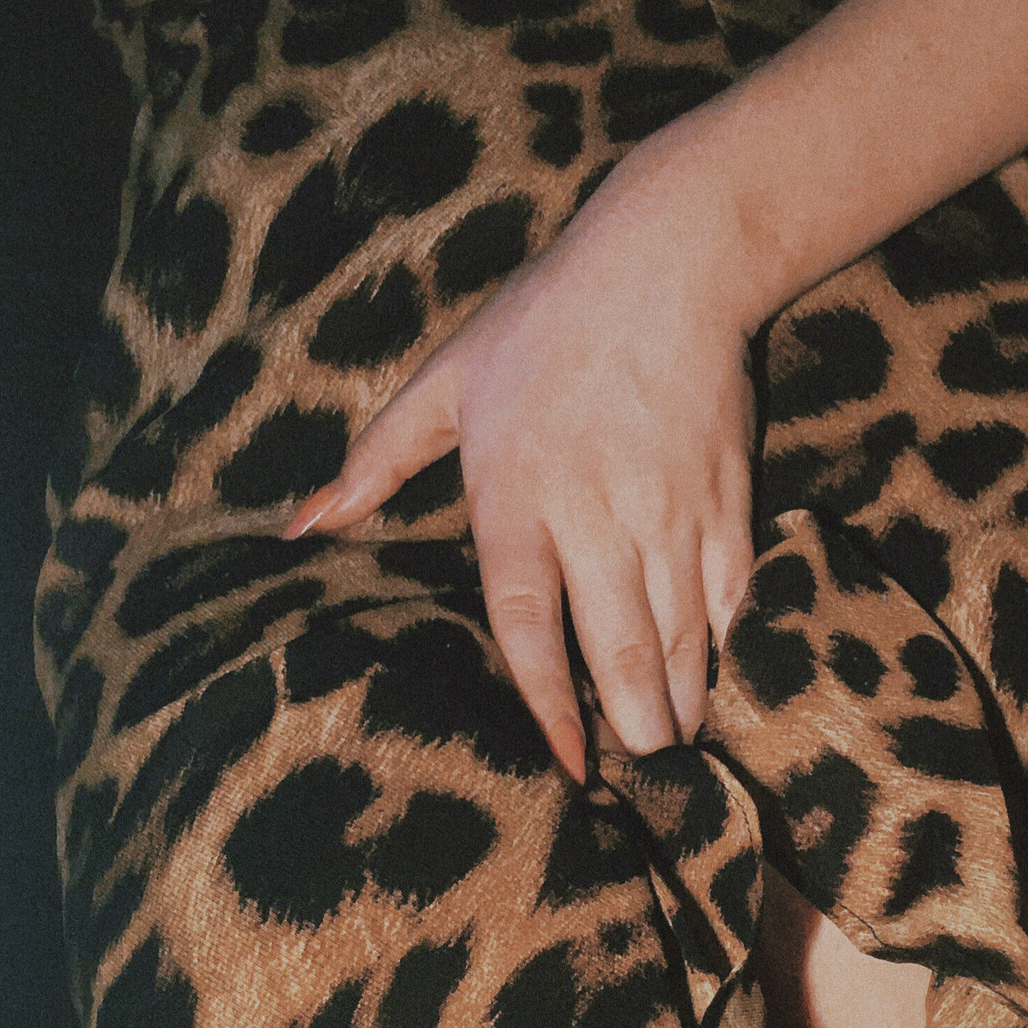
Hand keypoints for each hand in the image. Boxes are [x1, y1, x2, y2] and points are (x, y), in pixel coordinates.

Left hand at [282, 158, 756, 784]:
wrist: (670, 263)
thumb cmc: (544, 322)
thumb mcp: (445, 381)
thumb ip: (374, 462)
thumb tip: (298, 527)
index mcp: (519, 495)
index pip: (530, 626)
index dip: (550, 705)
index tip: (571, 764)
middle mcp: (598, 515)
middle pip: (622, 650)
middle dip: (637, 725)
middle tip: (638, 764)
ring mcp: (671, 510)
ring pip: (682, 634)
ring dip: (681, 697)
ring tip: (673, 737)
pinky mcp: (728, 495)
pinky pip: (729, 590)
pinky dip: (720, 637)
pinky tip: (709, 661)